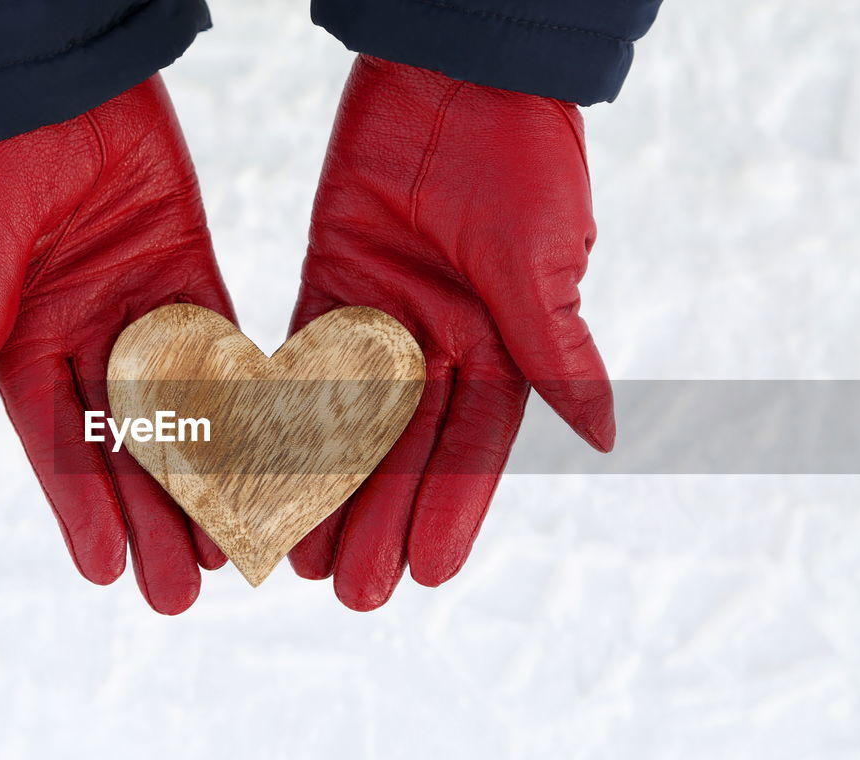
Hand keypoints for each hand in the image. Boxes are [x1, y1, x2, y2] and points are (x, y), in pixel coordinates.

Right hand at [0, 75, 235, 613]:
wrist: (52, 69)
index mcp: (19, 339)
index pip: (52, 441)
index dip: (79, 507)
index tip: (106, 571)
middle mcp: (81, 334)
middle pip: (123, 442)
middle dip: (153, 514)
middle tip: (184, 588)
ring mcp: (138, 306)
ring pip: (180, 406)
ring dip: (208, 473)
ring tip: (239, 540)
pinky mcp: (188, 267)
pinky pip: (221, 342)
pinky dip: (245, 394)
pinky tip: (272, 451)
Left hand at [288, 56, 614, 609]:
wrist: (456, 70)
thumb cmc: (521, 155)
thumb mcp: (541, 258)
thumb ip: (554, 348)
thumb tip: (602, 436)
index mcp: (502, 343)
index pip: (476, 444)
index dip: (453, 506)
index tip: (430, 573)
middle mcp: (440, 341)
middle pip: (405, 446)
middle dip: (379, 515)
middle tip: (349, 588)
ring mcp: (379, 316)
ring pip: (347, 417)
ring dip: (323, 484)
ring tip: (296, 552)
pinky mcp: (326, 282)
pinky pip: (299, 359)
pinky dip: (280, 411)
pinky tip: (257, 466)